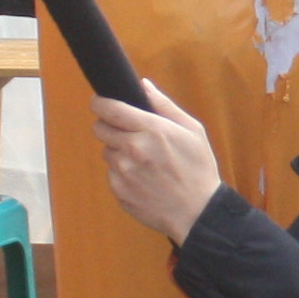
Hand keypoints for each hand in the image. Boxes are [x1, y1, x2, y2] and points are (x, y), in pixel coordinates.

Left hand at [93, 80, 223, 242]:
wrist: (197, 212)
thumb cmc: (198, 169)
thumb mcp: (192, 131)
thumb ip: (164, 105)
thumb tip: (143, 84)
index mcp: (151, 129)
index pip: (110, 109)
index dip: (100, 103)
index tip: (100, 103)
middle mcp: (132, 149)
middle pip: (100, 128)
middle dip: (109, 127)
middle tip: (128, 134)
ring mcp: (123, 171)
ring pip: (106, 152)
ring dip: (118, 152)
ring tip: (143, 162)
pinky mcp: (118, 190)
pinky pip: (111, 174)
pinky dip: (122, 174)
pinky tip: (143, 179)